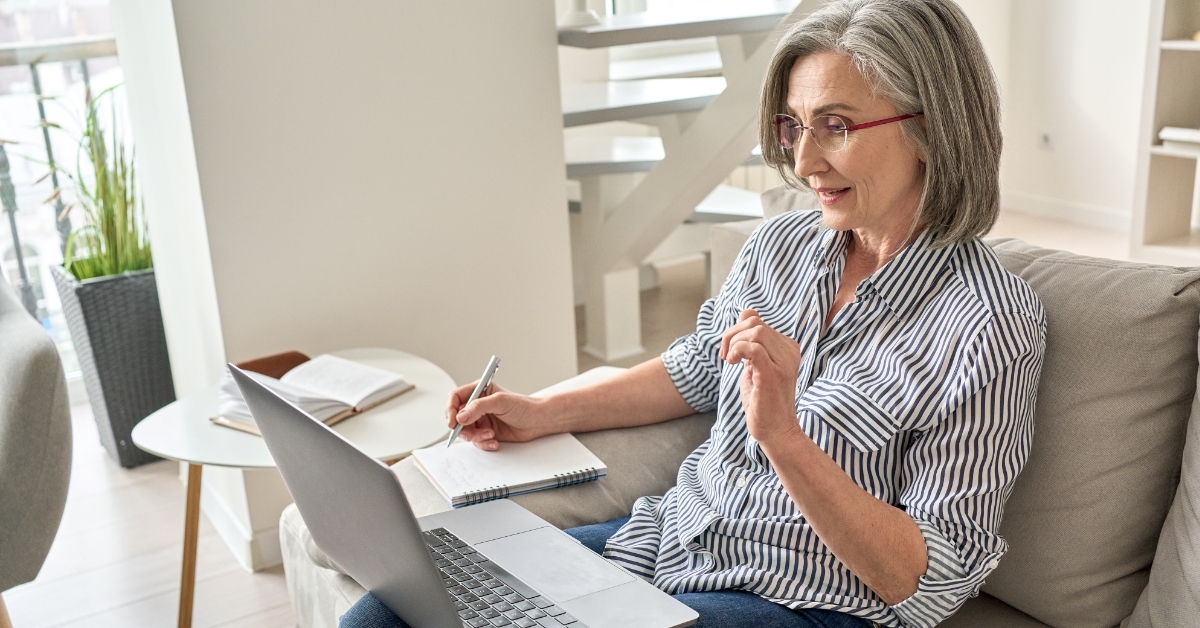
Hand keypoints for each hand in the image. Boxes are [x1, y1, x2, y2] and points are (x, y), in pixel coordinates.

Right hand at [445, 381, 548, 450]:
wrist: (538, 422)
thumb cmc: (523, 406)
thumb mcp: (500, 402)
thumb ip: (479, 407)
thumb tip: (460, 416)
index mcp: (479, 391)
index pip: (455, 397)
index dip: (450, 409)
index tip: (452, 421)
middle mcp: (477, 405)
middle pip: (456, 417)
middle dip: (462, 427)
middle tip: (470, 433)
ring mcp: (481, 420)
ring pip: (465, 431)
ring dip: (475, 436)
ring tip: (490, 435)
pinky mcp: (486, 432)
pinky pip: (476, 440)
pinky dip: (483, 443)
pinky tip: (494, 442)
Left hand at [720, 309, 802, 443]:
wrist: (776, 431)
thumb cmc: (763, 401)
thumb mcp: (755, 367)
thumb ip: (752, 344)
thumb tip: (745, 315)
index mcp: (787, 347)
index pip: (757, 321)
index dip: (736, 330)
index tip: (730, 351)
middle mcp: (789, 351)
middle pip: (754, 323)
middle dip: (731, 335)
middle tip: (726, 356)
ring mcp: (783, 362)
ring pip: (755, 331)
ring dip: (734, 343)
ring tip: (730, 361)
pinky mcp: (773, 373)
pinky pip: (753, 347)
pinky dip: (737, 350)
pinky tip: (733, 363)